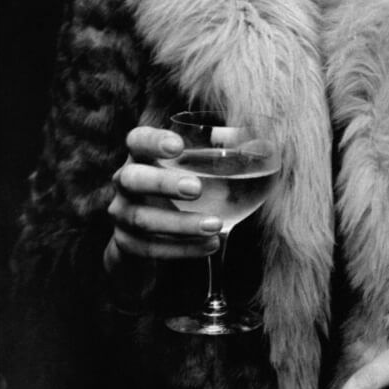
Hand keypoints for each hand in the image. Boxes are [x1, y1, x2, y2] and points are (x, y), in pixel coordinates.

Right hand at [104, 126, 222, 276]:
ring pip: (143, 219)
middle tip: (196, 188)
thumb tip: (264, 148)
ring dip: (180, 223)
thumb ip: (227, 154)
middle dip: (163, 183)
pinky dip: (182, 248)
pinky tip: (211, 244)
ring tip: (215, 225)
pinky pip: (149, 249)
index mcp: (143, 156)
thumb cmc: (186, 188)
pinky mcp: (127, 244)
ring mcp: (123, 213)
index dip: (153, 140)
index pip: (137, 140)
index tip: (178, 145)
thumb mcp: (200, 167)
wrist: (156, 233)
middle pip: (132, 178)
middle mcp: (126, 181)